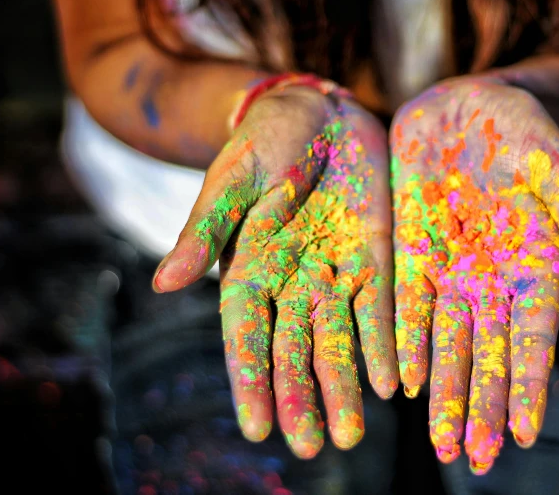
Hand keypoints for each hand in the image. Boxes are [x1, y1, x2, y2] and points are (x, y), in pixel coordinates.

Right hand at [153, 86, 398, 457]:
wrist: (321, 112)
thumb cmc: (266, 140)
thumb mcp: (233, 178)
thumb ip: (206, 230)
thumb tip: (163, 285)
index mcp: (248, 268)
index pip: (246, 335)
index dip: (251, 379)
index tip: (258, 427)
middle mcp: (292, 282)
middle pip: (293, 349)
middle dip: (300, 396)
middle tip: (308, 447)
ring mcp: (335, 273)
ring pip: (339, 339)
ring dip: (345, 386)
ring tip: (351, 435)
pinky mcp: (375, 259)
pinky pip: (382, 308)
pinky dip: (387, 344)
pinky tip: (395, 383)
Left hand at [390, 78, 558, 472]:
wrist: (464, 104)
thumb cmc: (522, 130)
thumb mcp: (555, 170)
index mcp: (534, 263)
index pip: (534, 337)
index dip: (528, 384)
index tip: (524, 434)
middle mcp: (492, 278)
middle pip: (489, 353)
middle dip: (482, 405)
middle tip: (475, 459)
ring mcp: (450, 269)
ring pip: (448, 342)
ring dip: (445, 391)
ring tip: (442, 444)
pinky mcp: (411, 252)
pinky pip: (409, 306)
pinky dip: (408, 344)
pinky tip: (405, 383)